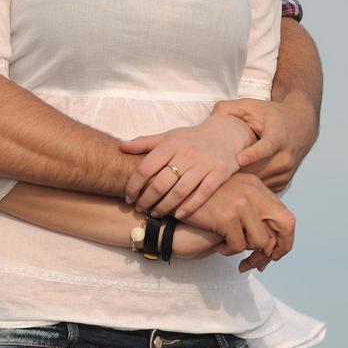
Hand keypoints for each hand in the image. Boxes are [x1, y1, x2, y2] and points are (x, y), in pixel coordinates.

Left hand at [121, 114, 255, 218]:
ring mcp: (204, 163)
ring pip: (180, 191)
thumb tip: (121, 147)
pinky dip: (188, 207)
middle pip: (161, 183)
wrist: (225, 133)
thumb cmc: (191, 139)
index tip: (128, 197)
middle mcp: (187, 153)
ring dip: (164, 207)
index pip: (146, 167)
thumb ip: (145, 142)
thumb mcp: (169, 136)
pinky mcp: (220, 173)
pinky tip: (178, 215)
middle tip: (140, 209)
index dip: (134, 185)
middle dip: (147, 200)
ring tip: (155, 214)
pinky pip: (202, 194)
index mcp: (171, 144)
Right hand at [180, 173, 294, 263]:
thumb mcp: (232, 197)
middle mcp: (253, 191)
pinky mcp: (227, 217)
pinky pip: (239, 246)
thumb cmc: (202, 203)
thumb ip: (252, 212)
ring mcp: (241, 203)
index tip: (271, 253)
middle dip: (276, 249)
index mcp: (256, 186)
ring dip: (246, 251)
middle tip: (260, 263)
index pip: (286, 216)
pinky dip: (229, 251)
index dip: (284, 239)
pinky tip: (218, 246)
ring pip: (261, 241)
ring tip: (230, 248)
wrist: (173, 197)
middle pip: (286, 225)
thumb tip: (273, 244)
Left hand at [211, 97, 317, 191]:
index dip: (253, 154)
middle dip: (237, 171)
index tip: (239, 158)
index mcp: (278, 136)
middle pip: (258, 169)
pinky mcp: (283, 182)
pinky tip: (234, 180)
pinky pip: (261, 189)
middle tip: (213, 173)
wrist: (300, 125)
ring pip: (258, 182)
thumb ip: (227, 108)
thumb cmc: (271, 115)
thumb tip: (208, 120)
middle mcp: (285, 156)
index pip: (267, 147)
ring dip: (240, 180)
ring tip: (220, 178)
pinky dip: (248, 186)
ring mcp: (285, 172)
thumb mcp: (250, 105)